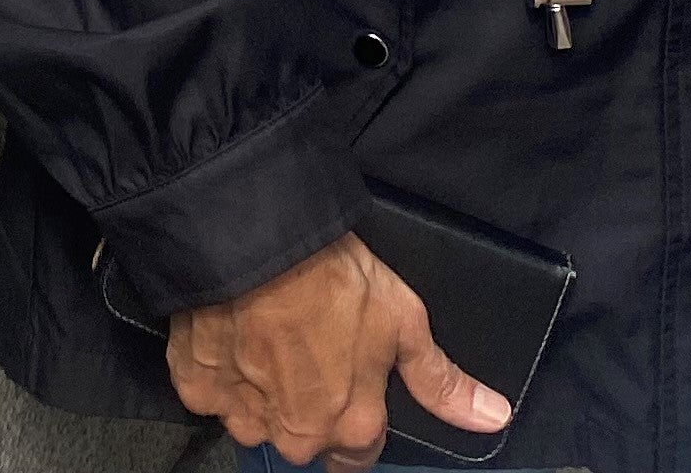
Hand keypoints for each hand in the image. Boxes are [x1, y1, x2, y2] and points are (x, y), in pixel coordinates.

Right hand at [169, 233, 510, 470]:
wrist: (255, 238)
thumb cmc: (330, 276)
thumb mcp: (404, 319)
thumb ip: (442, 382)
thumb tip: (492, 417)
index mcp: (352, 425)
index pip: (359, 456)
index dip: (356, 419)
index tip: (347, 386)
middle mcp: (298, 435)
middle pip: (306, 438)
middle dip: (308, 404)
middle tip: (308, 348)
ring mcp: (243, 415)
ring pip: (257, 419)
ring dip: (262, 390)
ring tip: (269, 334)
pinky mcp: (197, 389)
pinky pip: (211, 393)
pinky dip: (220, 370)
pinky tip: (234, 331)